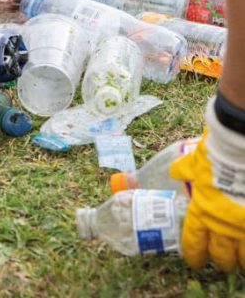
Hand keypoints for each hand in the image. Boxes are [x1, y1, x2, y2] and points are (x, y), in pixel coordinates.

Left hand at [170, 101, 244, 270]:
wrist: (244, 147)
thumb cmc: (220, 153)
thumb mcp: (197, 160)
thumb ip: (186, 170)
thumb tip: (175, 172)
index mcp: (202, 210)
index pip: (193, 240)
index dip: (193, 253)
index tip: (194, 261)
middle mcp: (223, 224)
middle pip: (220, 253)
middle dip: (220, 261)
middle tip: (222, 264)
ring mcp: (244, 226)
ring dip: (242, 262)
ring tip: (242, 266)